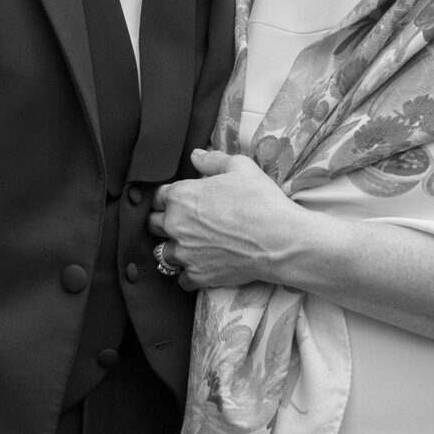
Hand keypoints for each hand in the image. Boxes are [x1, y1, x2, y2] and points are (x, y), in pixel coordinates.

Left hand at [148, 149, 302, 291]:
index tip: (181, 200)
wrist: (280, 240)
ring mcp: (185, 253)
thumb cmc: (261, 200)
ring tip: (191, 246)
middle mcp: (175, 225)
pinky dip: (188, 273)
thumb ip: (212, 160)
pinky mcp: (197, 275)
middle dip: (164, 221)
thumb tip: (195, 155)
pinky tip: (201, 266)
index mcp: (181, 196)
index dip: (168, 196)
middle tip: (185, 222)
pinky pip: (181, 278)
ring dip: (174, 248)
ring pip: (163, 252)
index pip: (157, 196)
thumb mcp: (240, 167)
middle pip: (154, 224)